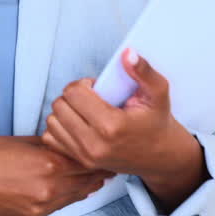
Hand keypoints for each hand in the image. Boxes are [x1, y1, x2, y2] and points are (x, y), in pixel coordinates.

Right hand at [0, 135, 112, 215]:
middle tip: (107, 162)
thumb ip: (48, 145)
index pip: (87, 160)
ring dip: (86, 184)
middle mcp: (49, 188)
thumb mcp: (20, 142)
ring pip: (77, 195)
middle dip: (97, 171)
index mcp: (47, 164)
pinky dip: (68, 194)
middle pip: (87, 180)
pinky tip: (69, 186)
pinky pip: (60, 204)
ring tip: (94, 174)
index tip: (104, 148)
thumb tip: (66, 144)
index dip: (98, 154)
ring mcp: (42, 205)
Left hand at [40, 48, 207, 209]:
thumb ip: (143, 71)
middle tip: (92, 99)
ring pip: (52, 121)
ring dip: (65, 111)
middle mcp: (95, 144)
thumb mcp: (158, 93)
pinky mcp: (81, 162)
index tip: (97, 88)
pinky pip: (52, 137)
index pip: (73, 93)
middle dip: (73, 96)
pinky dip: (61, 127)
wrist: (162, 157)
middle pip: (60, 105)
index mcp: (111, 126)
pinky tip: (79, 124)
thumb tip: (127, 53)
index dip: (83, 84)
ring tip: (86, 111)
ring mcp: (86, 156)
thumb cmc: (158, 122)